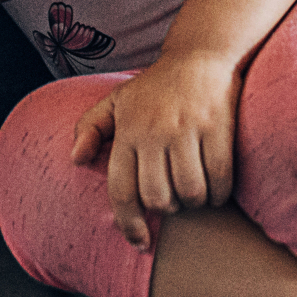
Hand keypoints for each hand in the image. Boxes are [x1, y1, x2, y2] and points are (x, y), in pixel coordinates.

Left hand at [75, 52, 240, 248]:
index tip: (138, 242)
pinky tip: (217, 192)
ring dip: (194, 204)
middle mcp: (154, 131)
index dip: (128, 223)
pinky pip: (220, 177)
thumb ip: (89, 127)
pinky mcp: (218, 127)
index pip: (122, 189)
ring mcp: (188, 129)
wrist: (200, 54)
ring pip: (190, 192)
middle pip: (158, 197)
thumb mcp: (116, 101)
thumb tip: (75, 160)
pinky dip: (219, 194)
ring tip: (195, 196)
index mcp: (128, 131)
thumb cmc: (155, 86)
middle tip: (173, 202)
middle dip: (167, 210)